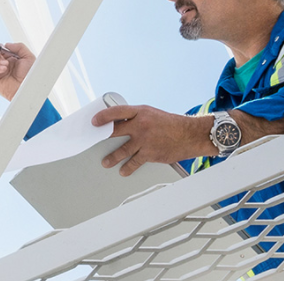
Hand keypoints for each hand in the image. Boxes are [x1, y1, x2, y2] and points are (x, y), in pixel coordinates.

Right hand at [0, 42, 34, 100]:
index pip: (2, 51)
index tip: (1, 47)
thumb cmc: (30, 76)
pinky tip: (3, 69)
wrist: (27, 88)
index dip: (0, 48)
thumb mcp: (28, 57)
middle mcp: (6, 65)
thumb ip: (19, 47)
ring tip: (6, 64)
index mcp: (13, 60)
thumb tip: (7, 44)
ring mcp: (0, 72)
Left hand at [92, 105, 216, 176]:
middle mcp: (141, 125)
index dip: (104, 116)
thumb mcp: (152, 114)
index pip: (117, 111)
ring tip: (106, 162)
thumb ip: (137, 118)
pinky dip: (128, 168)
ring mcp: (145, 140)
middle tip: (94, 141)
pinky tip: (123, 171)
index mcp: (141, 112)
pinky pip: (134, 162)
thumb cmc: (171, 124)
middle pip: (116, 131)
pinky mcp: (150, 153)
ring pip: (122, 150)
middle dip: (103, 137)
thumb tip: (122, 124)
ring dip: (112, 157)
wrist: (190, 135)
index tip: (95, 121)